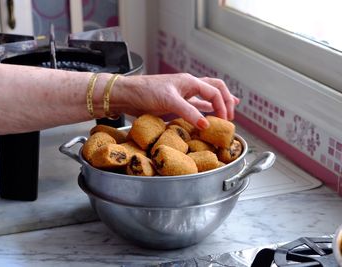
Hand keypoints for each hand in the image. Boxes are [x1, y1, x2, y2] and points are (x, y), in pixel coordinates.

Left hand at [113, 73, 239, 129]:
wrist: (127, 95)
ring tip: (229, 110)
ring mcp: (182, 94)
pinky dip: (204, 109)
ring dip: (218, 103)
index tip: (225, 121)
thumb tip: (206, 125)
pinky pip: (195, 105)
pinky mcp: (175, 103)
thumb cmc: (146, 92)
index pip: (215, 92)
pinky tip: (208, 114)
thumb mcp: (169, 101)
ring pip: (206, 96)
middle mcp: (189, 86)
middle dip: (226, 100)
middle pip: (215, 89)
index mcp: (190, 81)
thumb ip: (189, 112)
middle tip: (232, 115)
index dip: (223, 106)